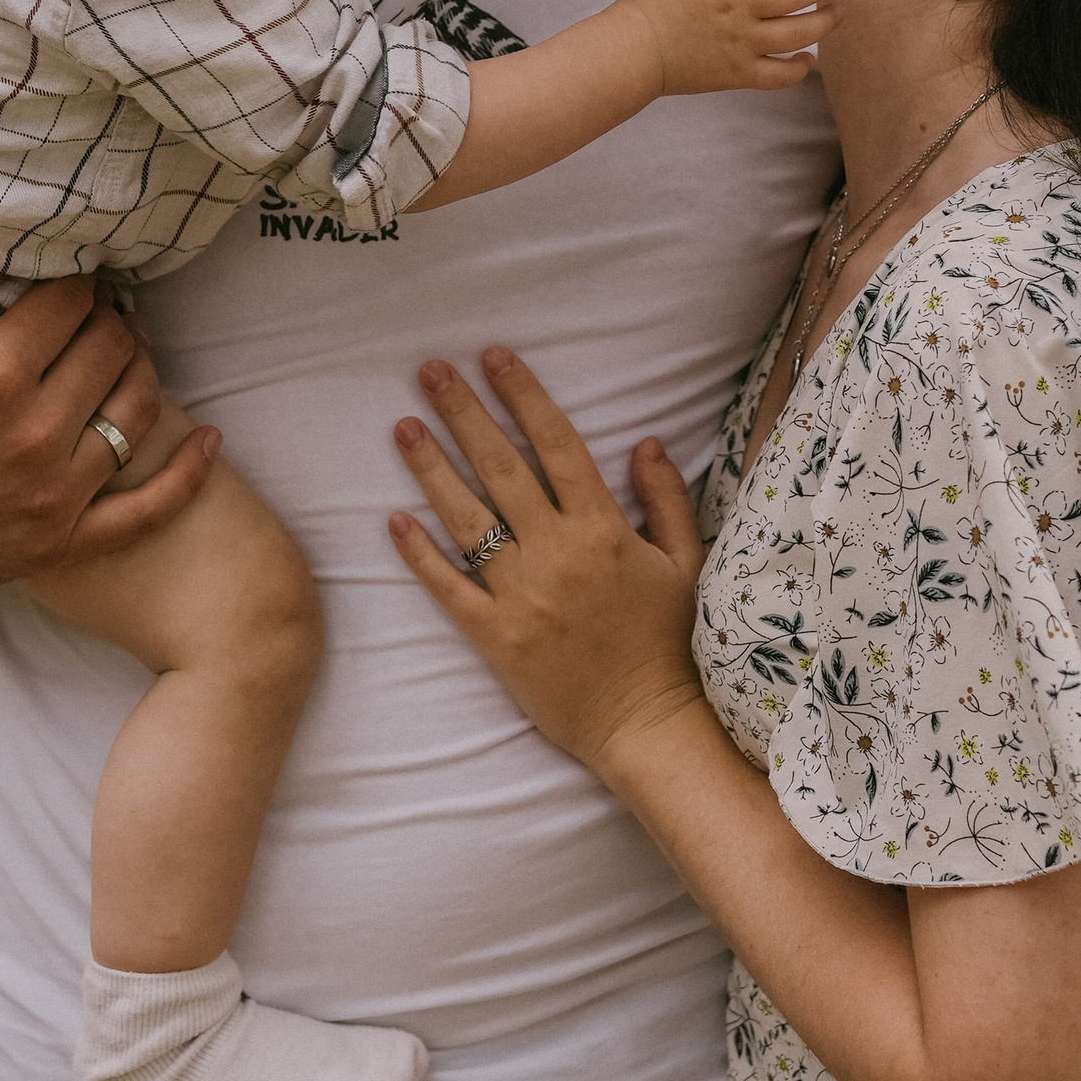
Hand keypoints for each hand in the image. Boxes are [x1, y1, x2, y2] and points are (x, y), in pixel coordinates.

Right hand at [0, 244, 217, 585]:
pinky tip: (209, 439)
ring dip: (141, 368)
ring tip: (122, 350)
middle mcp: (31, 438)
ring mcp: (53, 496)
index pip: (73, 301)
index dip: (76, 278)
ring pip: (139, 409)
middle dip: (108, 317)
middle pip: (113, 347)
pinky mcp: (63, 541)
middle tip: (95, 310)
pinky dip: (188, 473)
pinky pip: (149, 509)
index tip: (69, 277)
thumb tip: (0, 248)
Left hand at [388, 349, 706, 768]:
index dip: (523, 395)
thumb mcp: (686, 563)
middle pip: (501, 468)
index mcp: (603, 529)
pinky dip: (420, 555)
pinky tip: (394, 520)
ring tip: (402, 427)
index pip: (557, 443)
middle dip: (463, 414)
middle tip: (429, 371)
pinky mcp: (496, 638)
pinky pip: (449, 589)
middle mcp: (557, 553)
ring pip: (467, 519)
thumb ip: (665, 499)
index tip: (493, 356)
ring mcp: (522, 595)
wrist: (648, 724)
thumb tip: (645, 441)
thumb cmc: (671, 644)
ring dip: (431, 469)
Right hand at [616, 0, 840, 97]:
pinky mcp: (738, 73)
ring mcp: (740, 43)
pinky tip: (810, 59)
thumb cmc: (648, 1)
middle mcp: (737, 7)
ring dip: (823, 23)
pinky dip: (798, 70)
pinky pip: (778, 75)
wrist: (633, 52)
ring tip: (838, 12)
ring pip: (795, 34)